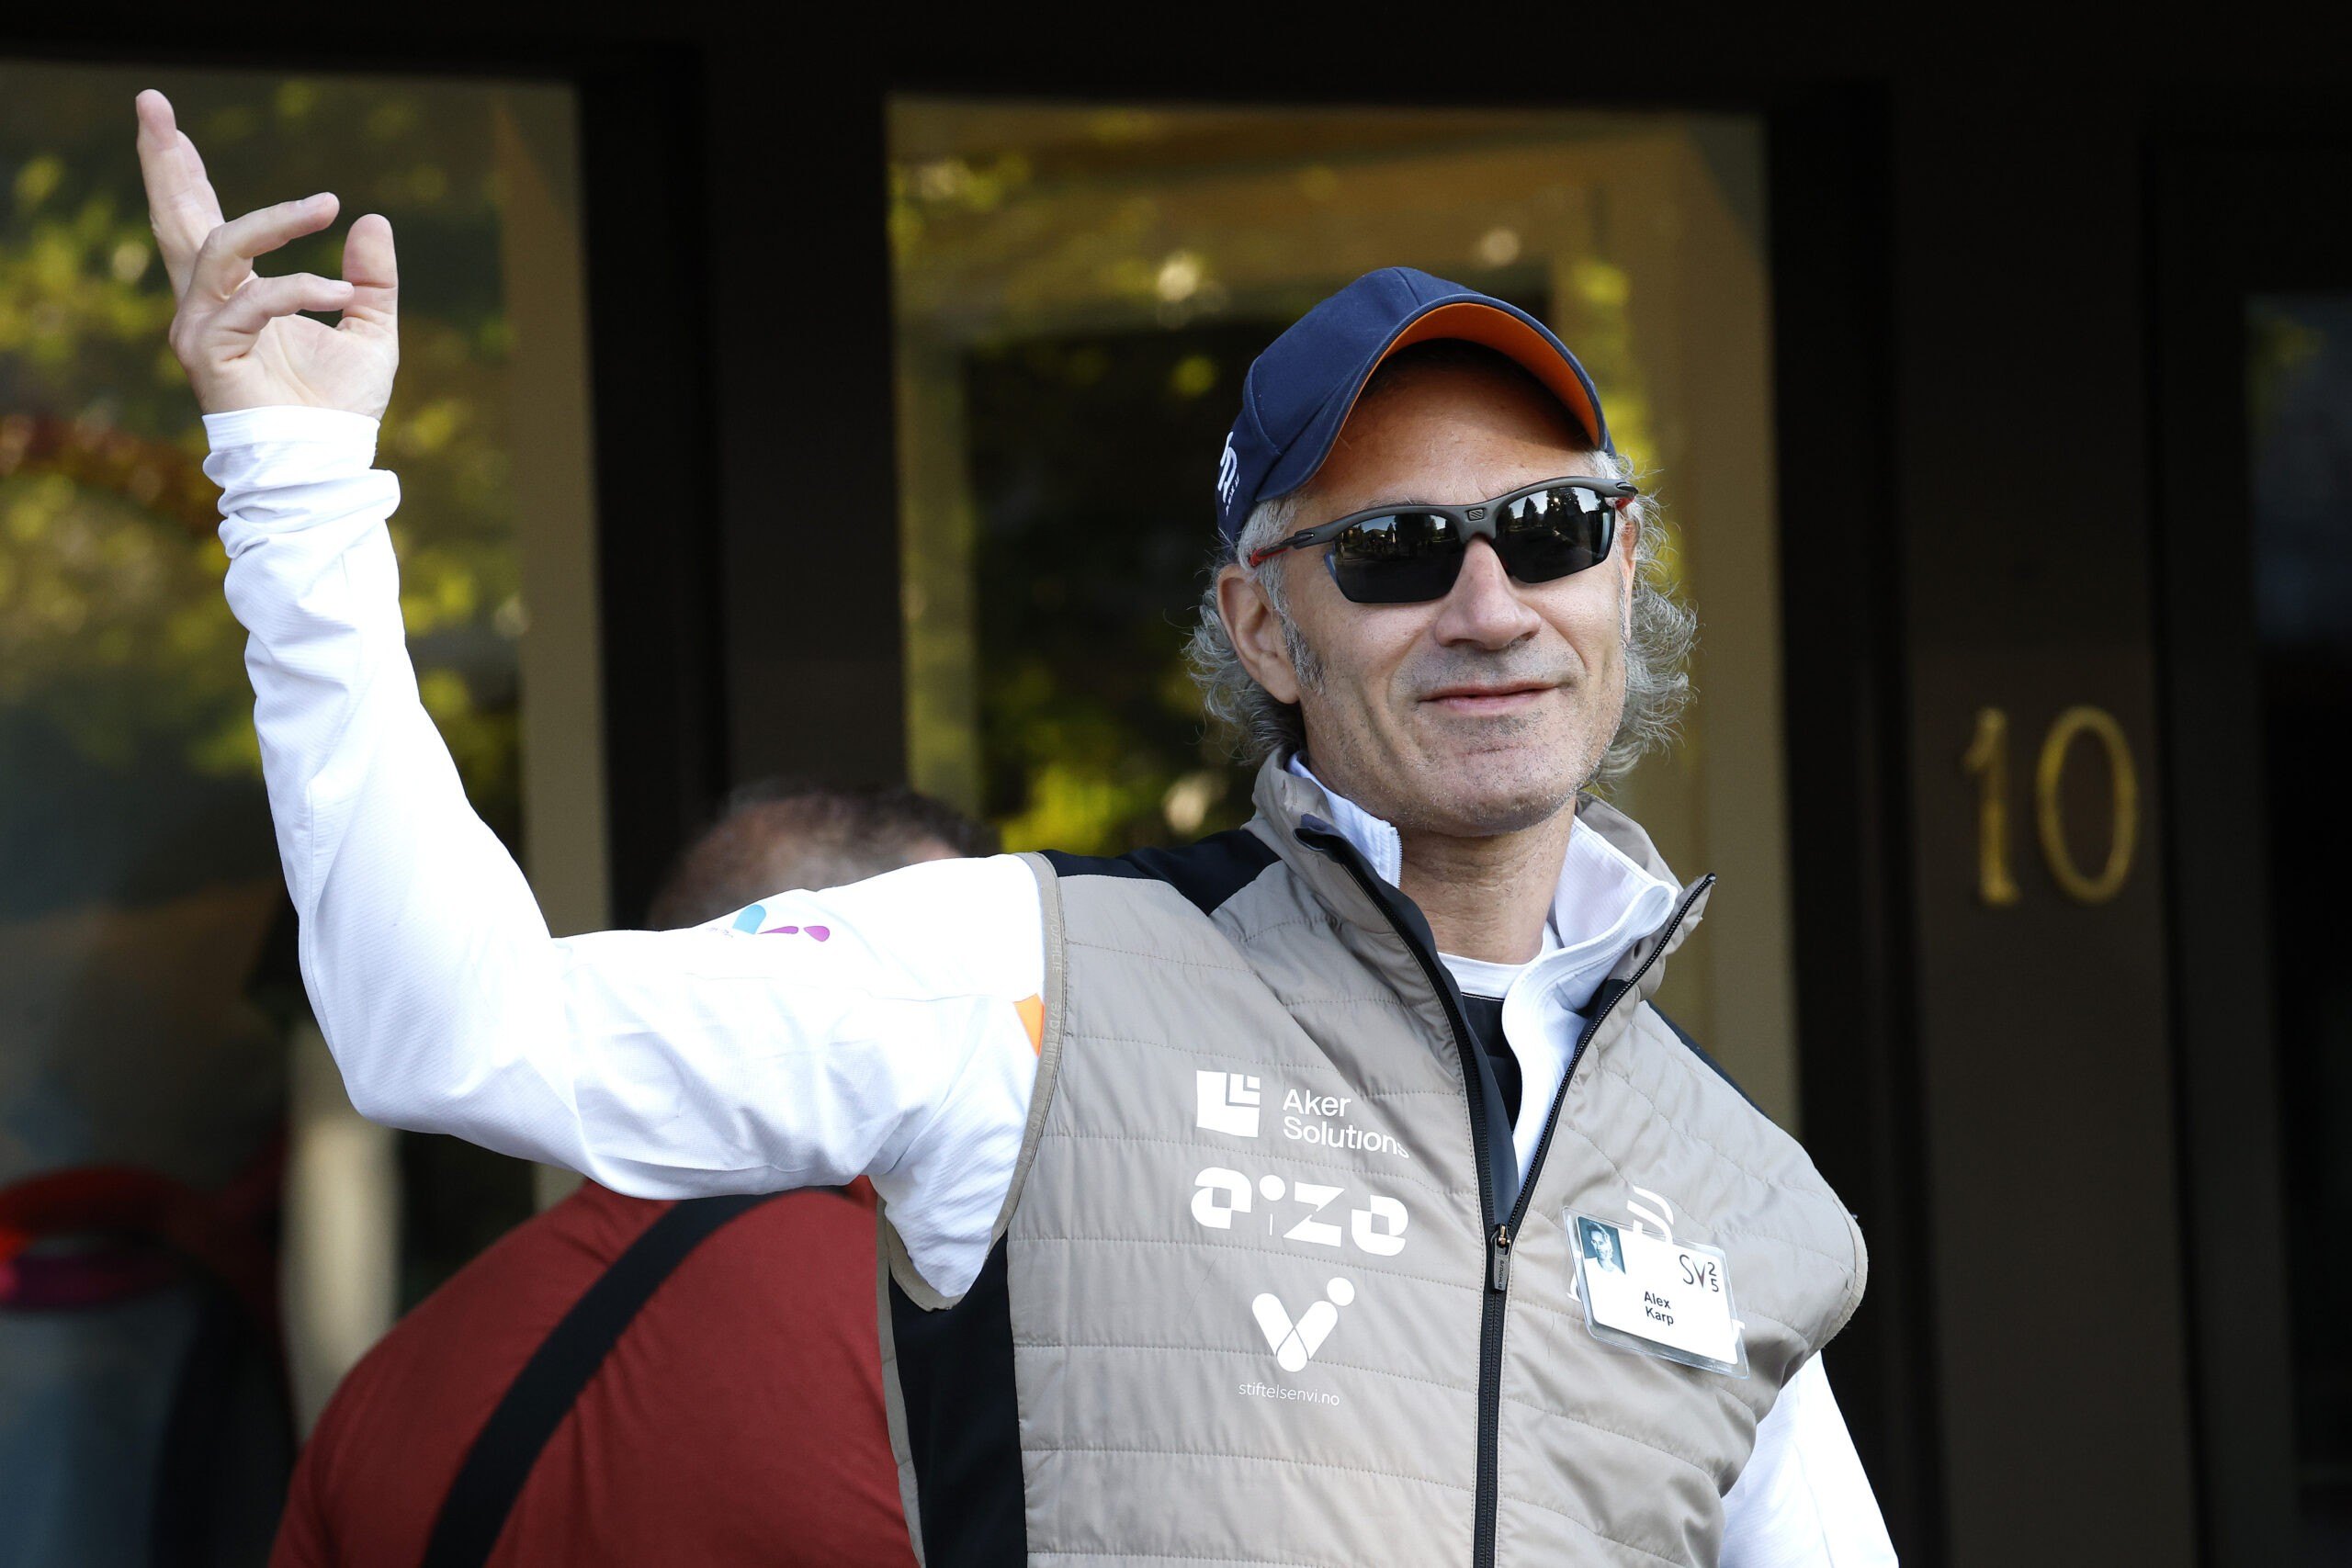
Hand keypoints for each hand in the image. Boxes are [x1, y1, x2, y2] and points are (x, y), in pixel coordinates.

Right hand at [135, 89, 398, 418]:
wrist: (326, 462)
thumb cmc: (340, 408)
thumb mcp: (371, 328)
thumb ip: (371, 278)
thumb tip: (370, 219)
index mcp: (237, 294)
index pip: (202, 220)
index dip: (185, 172)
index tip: (169, 124)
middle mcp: (207, 304)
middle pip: (175, 218)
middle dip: (166, 160)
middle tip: (151, 104)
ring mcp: (201, 326)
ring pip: (219, 246)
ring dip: (275, 220)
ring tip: (323, 206)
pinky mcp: (207, 352)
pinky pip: (251, 299)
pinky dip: (299, 288)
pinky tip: (338, 292)